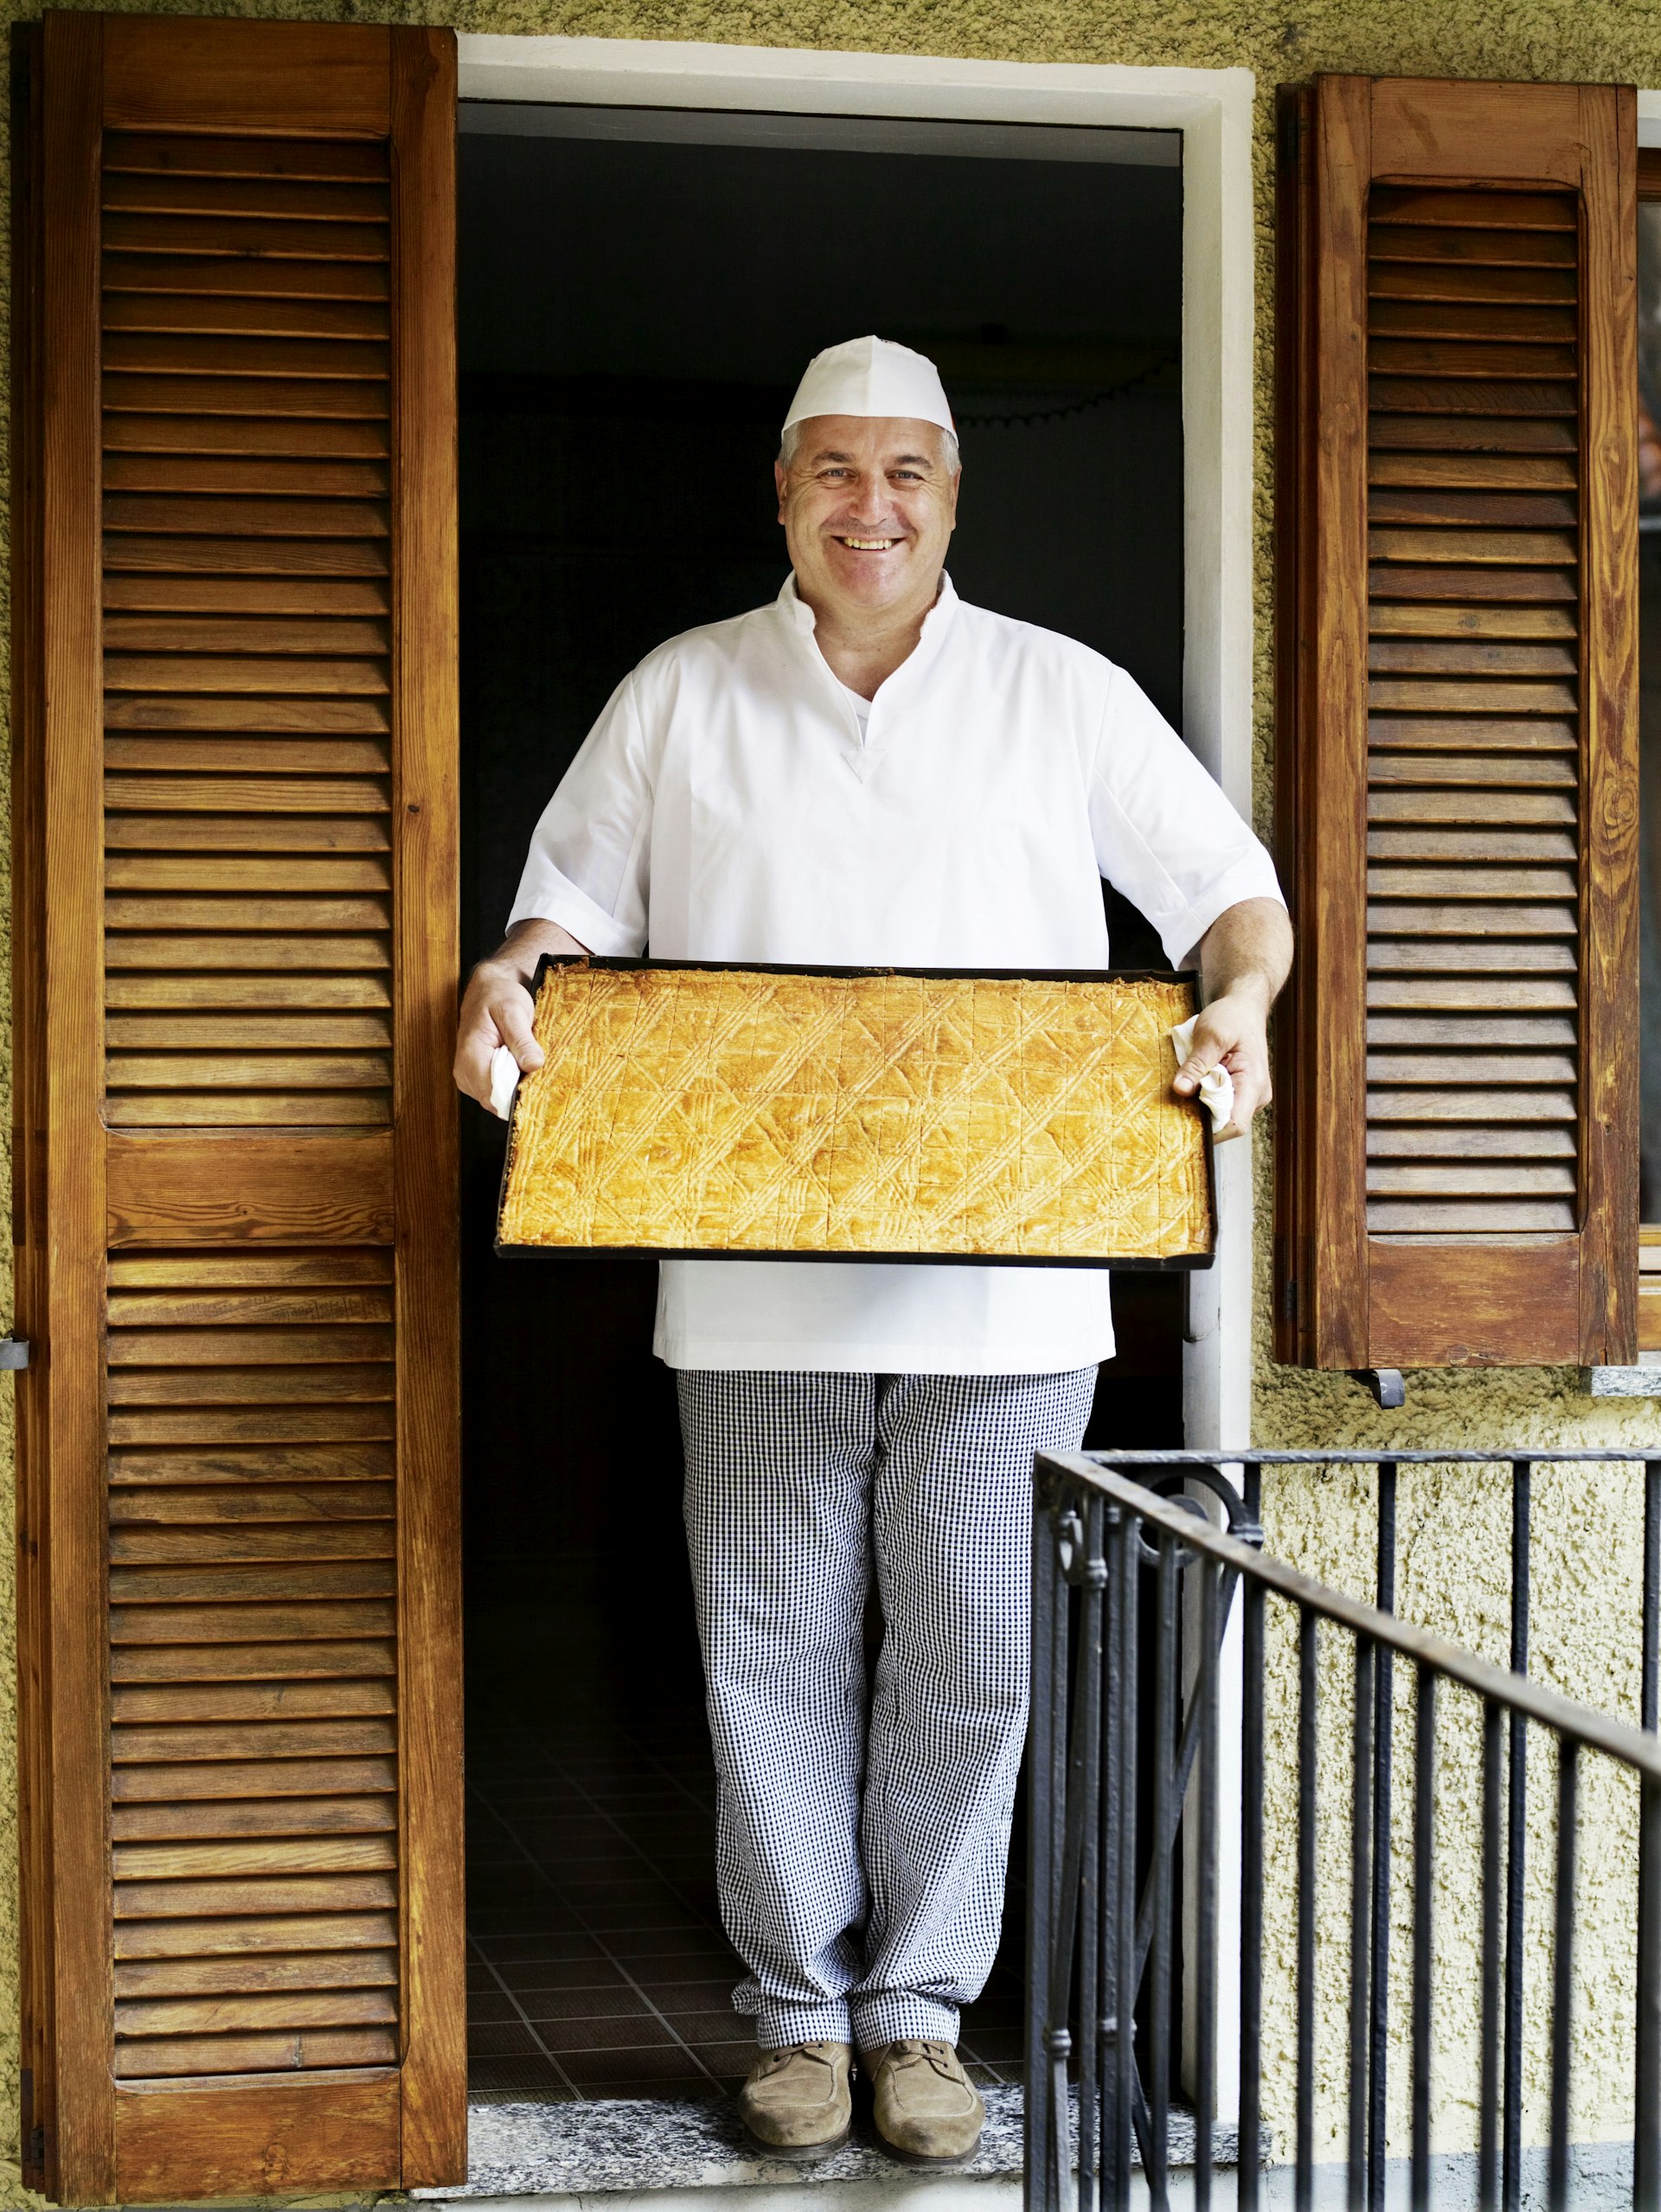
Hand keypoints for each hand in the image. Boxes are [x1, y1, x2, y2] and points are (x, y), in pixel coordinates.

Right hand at [452, 919, 587, 1108]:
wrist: (489, 989)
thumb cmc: (499, 996)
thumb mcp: (514, 1011)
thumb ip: (522, 1039)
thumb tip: (534, 1065)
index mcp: (471, 1058)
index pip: (495, 1095)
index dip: (519, 1095)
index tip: (541, 1086)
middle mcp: (465, 1074)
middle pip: (498, 1102)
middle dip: (521, 1092)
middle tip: (542, 1073)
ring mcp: (470, 1080)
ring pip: (499, 1100)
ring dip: (518, 1088)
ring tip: (531, 1065)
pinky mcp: (478, 1080)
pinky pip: (498, 1093)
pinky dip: (514, 1084)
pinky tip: (523, 1068)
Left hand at [1172, 986, 1271, 1142]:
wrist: (1244, 1008)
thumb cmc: (1232, 1017)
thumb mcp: (1211, 1035)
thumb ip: (1196, 1064)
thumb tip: (1181, 1090)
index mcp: (1253, 1084)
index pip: (1235, 1125)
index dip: (1211, 1130)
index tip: (1186, 1121)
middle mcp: (1255, 1096)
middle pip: (1225, 1123)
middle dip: (1201, 1117)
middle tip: (1178, 1100)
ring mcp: (1248, 1096)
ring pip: (1221, 1116)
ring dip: (1201, 1106)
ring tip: (1188, 1085)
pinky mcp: (1239, 1093)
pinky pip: (1219, 1105)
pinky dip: (1204, 1098)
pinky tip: (1195, 1084)